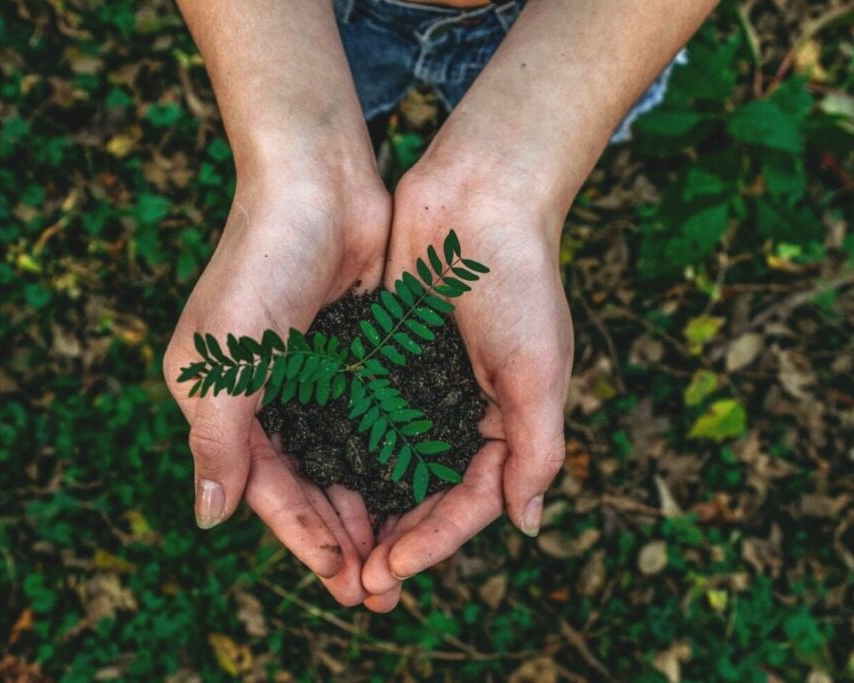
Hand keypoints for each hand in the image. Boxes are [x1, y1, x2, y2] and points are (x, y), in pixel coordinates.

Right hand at [163, 158, 389, 605]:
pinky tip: (415, 489)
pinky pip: (370, 420)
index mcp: (220, 399)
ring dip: (366, 506)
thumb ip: (217, 440)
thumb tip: (209, 518)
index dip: (301, 535)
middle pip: (304, 482)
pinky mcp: (351, 354)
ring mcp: (310, 375)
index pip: (263, 486)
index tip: (342, 577)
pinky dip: (387, 457)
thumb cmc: (262, 262)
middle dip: (339, 535)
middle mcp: (263, 394)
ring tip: (400, 553)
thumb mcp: (225, 358)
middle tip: (378, 587)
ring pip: (340, 459)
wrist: (317, 180)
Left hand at [360, 159, 573, 611]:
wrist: (479, 196)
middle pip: (425, 494)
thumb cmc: (519, 281)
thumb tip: (527, 525)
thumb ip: (536, 449)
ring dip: (364, 507)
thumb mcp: (539, 370)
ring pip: (387, 464)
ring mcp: (420, 386)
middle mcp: (460, 412)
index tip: (392, 569)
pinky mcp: (384, 357)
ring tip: (332, 549)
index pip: (470, 501)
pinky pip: (361, 415)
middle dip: (395, 539)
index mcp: (505, 423)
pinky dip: (343, 450)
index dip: (434, 541)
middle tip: (357, 582)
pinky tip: (314, 479)